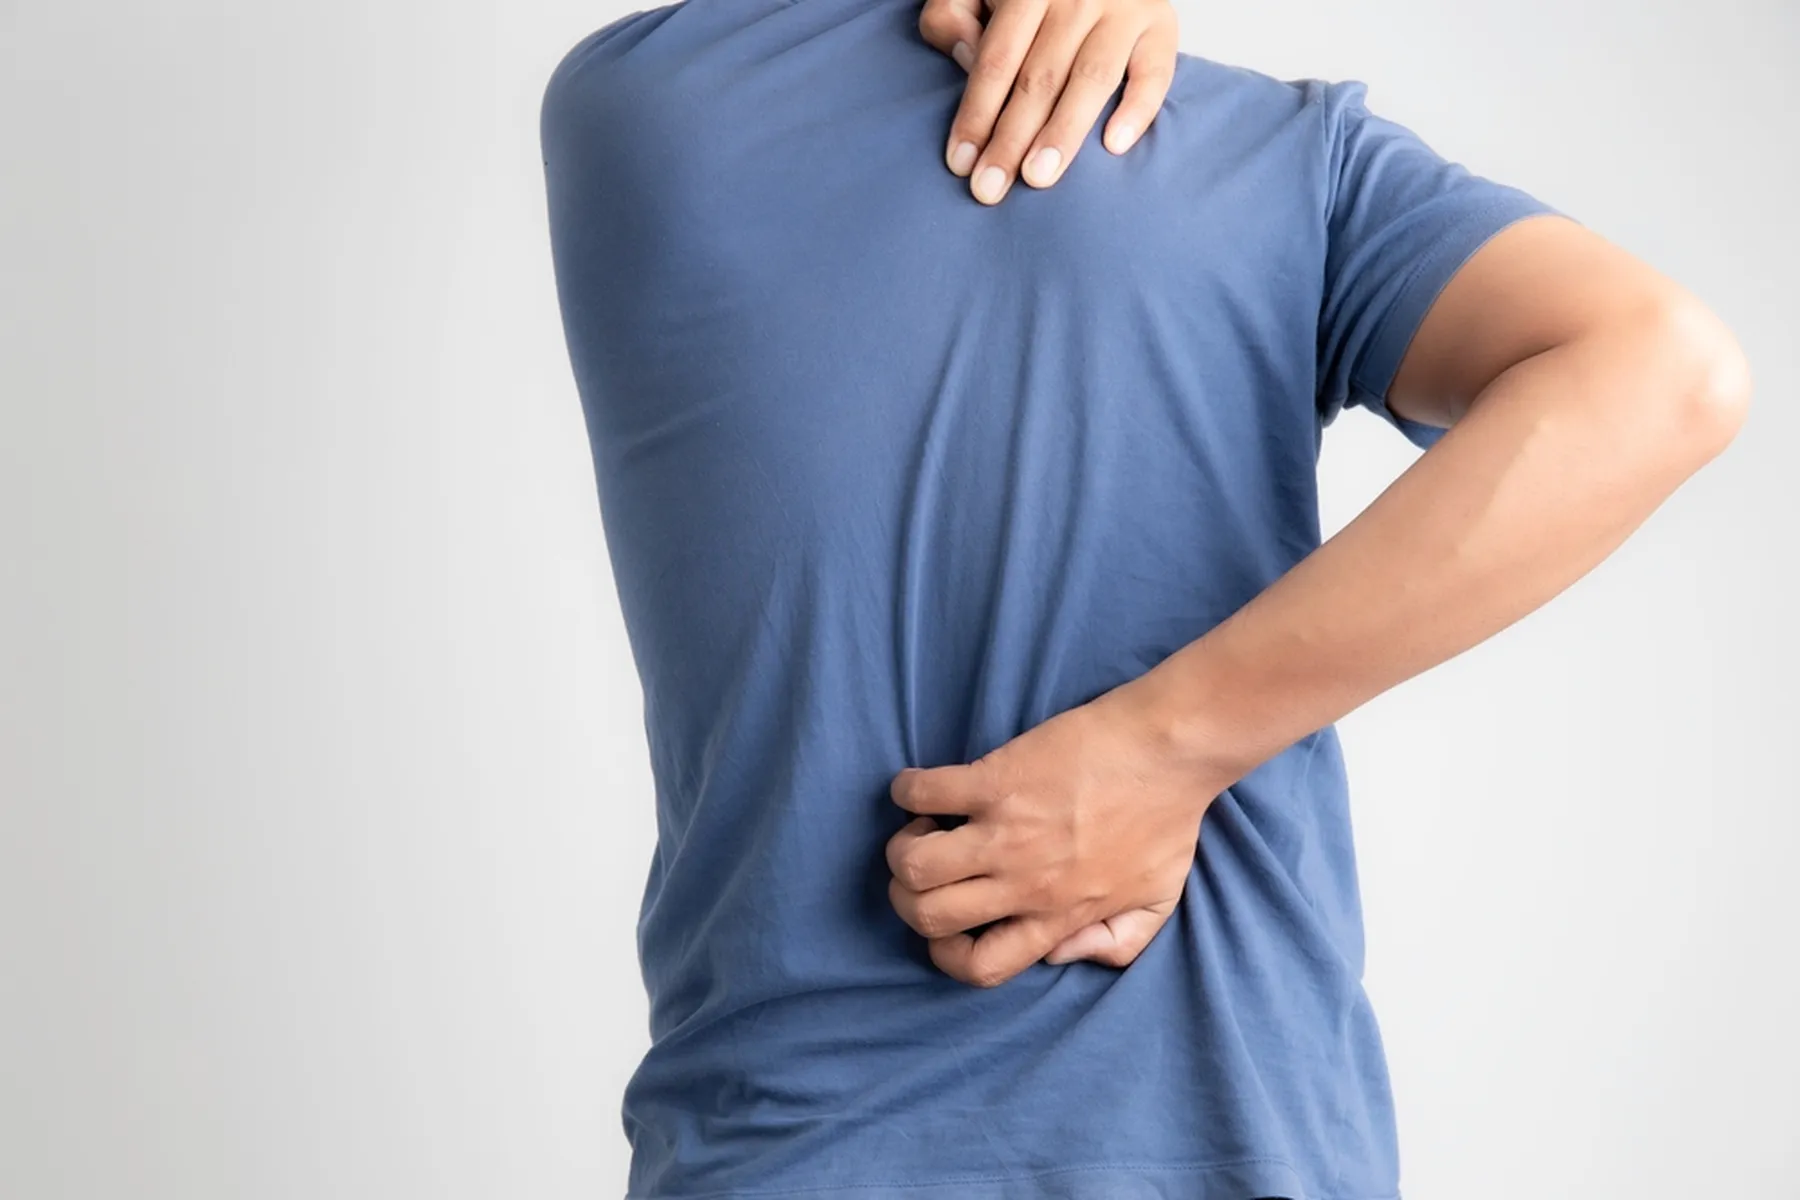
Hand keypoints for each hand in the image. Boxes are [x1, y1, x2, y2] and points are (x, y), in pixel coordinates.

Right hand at [885, 680, 1224, 986]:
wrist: (1172, 750)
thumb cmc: (1170, 818)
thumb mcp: (1159, 900)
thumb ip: (1115, 944)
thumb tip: (1057, 954)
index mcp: (1058, 915)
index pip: (981, 968)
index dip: (948, 954)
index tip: (953, 924)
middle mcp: (1025, 884)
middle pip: (930, 918)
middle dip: (910, 900)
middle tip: (927, 870)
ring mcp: (1006, 831)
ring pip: (915, 865)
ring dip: (903, 849)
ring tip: (924, 829)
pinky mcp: (996, 779)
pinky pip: (923, 794)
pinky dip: (908, 791)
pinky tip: (920, 787)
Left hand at [917, 0, 1178, 204]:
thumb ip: (952, 12)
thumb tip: (965, 58)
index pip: (997, 60)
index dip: (977, 113)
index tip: (961, 163)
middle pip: (1040, 77)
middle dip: (1011, 139)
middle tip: (990, 190)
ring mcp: (1124, 9)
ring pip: (1092, 79)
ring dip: (1063, 133)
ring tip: (1038, 178)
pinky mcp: (1161, 24)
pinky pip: (1155, 70)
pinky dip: (1138, 108)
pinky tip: (1114, 146)